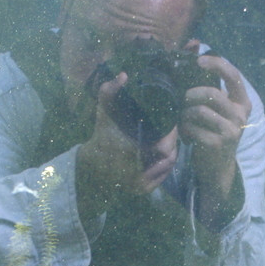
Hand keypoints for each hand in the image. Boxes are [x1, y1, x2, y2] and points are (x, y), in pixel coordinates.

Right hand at [76, 72, 178, 219]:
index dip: (171, 133)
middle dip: (173, 141)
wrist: (92, 166)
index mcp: (131, 152)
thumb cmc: (101, 137)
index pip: (164, 145)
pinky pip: (163, 176)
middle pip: (170, 155)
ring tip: (171, 139)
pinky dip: (166, 164)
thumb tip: (124, 75)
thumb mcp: (103, 114)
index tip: (171, 122)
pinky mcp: (143, 190)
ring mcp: (141, 183)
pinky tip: (166, 153)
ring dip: (172, 152)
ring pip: (168, 166)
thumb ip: (109, 92)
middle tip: (173, 129)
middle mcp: (138, 171)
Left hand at [179, 48, 251, 227]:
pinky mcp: (219, 144)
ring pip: (200, 111)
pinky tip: (185, 134)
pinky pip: (193, 128)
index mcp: (243, 102)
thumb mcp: (218, 108)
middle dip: (190, 94)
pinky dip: (184, 129)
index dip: (216, 64)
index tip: (198, 60)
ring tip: (182, 120)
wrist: (217, 167)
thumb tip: (195, 44)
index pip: (233, 75)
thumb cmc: (214, 131)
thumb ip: (210, 82)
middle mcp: (241, 115)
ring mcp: (231, 131)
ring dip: (184, 114)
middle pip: (211, 93)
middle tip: (181, 99)